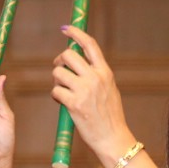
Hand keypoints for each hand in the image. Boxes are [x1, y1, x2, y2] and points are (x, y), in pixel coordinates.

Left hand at [51, 26, 132, 158]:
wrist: (113, 138)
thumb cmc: (110, 117)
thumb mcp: (109, 90)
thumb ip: (96, 76)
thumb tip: (78, 62)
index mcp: (105, 72)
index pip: (90, 44)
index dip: (76, 33)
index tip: (66, 29)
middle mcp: (96, 78)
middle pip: (68, 55)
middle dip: (59, 61)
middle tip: (59, 70)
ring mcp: (85, 90)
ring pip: (58, 73)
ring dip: (56, 81)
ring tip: (63, 91)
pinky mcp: (74, 104)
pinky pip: (55, 91)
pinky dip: (55, 96)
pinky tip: (63, 103)